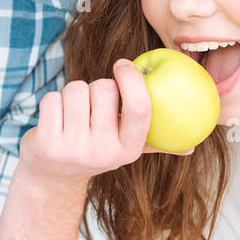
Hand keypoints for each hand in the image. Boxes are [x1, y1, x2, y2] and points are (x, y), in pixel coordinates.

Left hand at [19, 59, 192, 182]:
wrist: (53, 175)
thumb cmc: (95, 149)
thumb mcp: (125, 149)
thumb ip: (156, 142)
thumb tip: (191, 147)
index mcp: (129, 149)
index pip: (140, 108)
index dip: (132, 79)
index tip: (122, 64)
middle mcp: (104, 153)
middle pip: (104, 88)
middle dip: (96, 87)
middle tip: (91, 107)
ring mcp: (74, 150)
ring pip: (76, 89)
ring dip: (72, 93)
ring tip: (72, 115)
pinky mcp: (47, 144)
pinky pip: (51, 98)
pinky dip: (52, 102)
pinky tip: (54, 121)